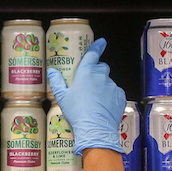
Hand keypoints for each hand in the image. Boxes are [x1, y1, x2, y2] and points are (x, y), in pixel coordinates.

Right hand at [47, 38, 126, 155]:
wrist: (95, 129)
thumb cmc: (76, 112)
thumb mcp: (62, 97)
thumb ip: (57, 82)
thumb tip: (51, 71)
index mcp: (86, 72)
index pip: (93, 54)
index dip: (97, 46)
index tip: (101, 42)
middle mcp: (101, 75)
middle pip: (102, 67)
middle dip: (97, 72)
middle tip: (89, 84)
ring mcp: (112, 86)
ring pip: (108, 81)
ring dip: (103, 86)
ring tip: (95, 101)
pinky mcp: (120, 96)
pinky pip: (115, 93)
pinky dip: (110, 97)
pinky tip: (103, 107)